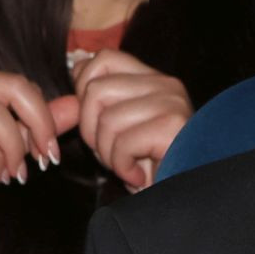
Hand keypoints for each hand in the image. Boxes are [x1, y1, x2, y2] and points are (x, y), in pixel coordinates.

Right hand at [0, 71, 79, 196]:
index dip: (45, 115)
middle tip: (48, 157)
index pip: (22, 84)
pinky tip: (0, 177)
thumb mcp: (9, 146)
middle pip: (14, 85)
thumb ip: (38, 125)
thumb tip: (76, 106)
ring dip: (15, 149)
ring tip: (18, 173)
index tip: (50, 148)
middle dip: (41, 123)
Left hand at [71, 49, 192, 191]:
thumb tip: (70, 76)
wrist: (185, 194)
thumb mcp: (117, 131)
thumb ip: (92, 105)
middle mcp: (167, 85)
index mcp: (154, 80)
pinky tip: (138, 177)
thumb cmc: (152, 166)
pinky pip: (123, 143)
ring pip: (107, 119)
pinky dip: (123, 167)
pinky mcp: (174, 126)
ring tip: (128, 166)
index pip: (104, 59)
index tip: (96, 121)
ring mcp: (173, 103)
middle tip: (112, 152)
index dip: (84, 88)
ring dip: (107, 153)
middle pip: (96, 89)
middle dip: (90, 130)